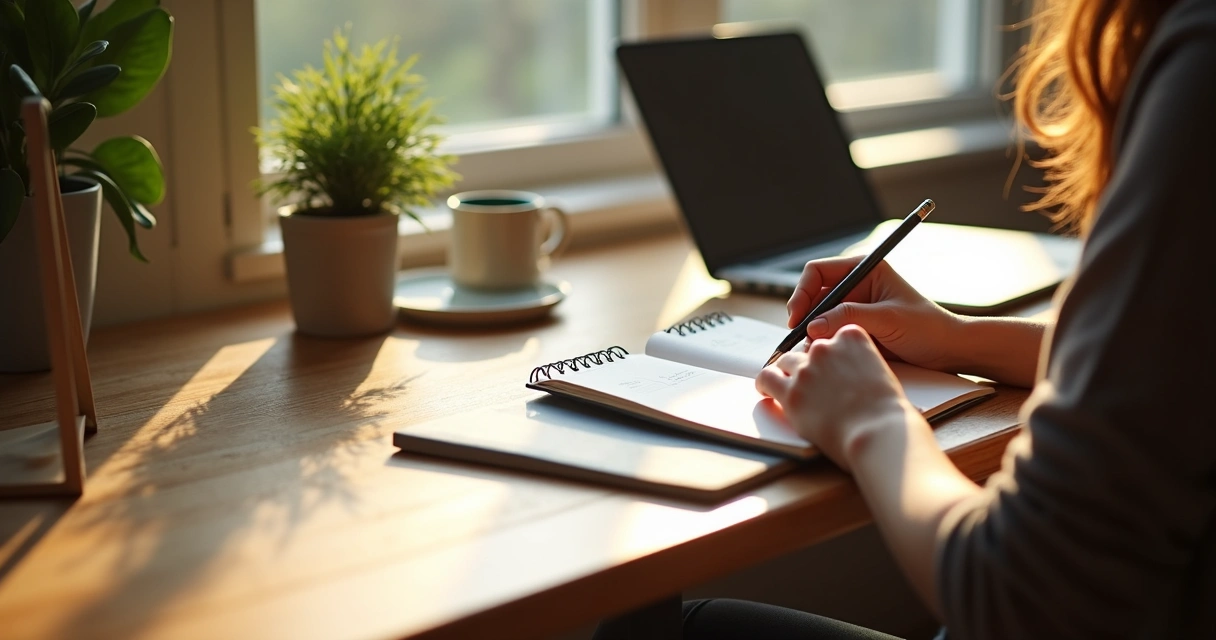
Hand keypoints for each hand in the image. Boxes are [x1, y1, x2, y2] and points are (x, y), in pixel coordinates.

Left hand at [756, 325, 910, 470]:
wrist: (877, 432)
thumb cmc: (886, 411)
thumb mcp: (880, 373)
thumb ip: (860, 364)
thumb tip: (846, 374)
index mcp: (851, 338)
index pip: (832, 336)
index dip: (830, 353)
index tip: (828, 363)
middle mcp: (825, 348)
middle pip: (807, 350)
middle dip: (808, 364)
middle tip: (810, 381)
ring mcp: (806, 369)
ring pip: (785, 362)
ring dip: (785, 373)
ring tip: (783, 383)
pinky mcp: (791, 392)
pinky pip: (767, 378)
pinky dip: (765, 383)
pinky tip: (766, 389)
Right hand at [788, 255, 960, 371]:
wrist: (948, 351)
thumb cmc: (928, 327)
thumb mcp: (888, 319)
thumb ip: (849, 318)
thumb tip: (813, 327)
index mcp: (865, 270)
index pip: (819, 272)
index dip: (803, 292)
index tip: (798, 317)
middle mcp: (855, 287)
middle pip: (813, 296)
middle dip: (804, 316)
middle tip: (799, 338)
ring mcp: (853, 309)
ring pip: (817, 317)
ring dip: (811, 333)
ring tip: (812, 351)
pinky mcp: (854, 330)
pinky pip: (827, 334)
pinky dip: (821, 344)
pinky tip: (822, 355)